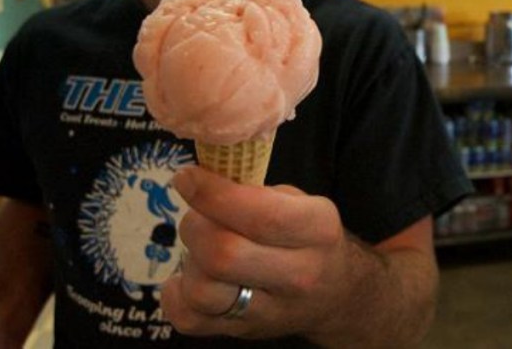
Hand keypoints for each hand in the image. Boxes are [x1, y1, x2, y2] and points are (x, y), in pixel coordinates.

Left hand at [159, 165, 352, 341]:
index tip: (187, 177)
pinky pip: (190, 319)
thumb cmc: (306, 234)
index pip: (261, 216)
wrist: (335, 294)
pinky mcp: (242, 333)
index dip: (214, 195)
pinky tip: (189, 275)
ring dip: (189, 260)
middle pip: (225, 255)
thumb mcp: (296, 200)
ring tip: (200, 247)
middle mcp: (299, 275)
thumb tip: (202, 178)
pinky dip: (176, 294)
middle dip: (196, 226)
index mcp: (316, 229)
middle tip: (195, 213)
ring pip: (204, 291)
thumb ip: (254, 190)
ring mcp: (271, 312)